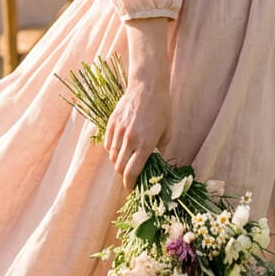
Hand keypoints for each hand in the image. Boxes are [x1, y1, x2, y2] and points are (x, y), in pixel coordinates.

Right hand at [104, 17, 171, 189]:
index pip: (132, 172)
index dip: (130, 184)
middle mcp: (130, 139)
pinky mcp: (111, 123)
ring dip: (118, 162)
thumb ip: (158, 150)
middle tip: (130, 175)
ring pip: (112, 157)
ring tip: (126, 159)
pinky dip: (112, 150)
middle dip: (124, 175)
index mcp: (146, 144)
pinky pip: (107, 144)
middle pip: (120, 167)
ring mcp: (119, 131)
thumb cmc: (161, 109)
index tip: (131, 188)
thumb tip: (153, 163)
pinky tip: (120, 148)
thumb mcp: (167, 131)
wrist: (147, 86)